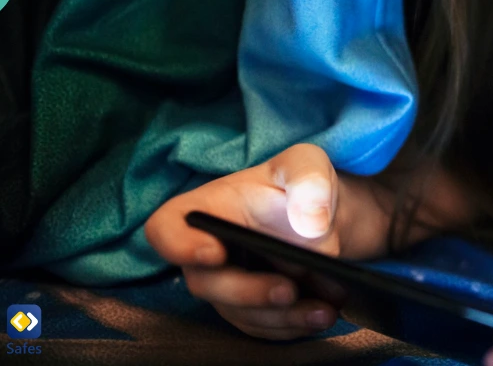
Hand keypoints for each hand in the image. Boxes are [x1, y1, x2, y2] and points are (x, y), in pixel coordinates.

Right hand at [145, 143, 362, 339]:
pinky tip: (322, 315)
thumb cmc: (303, 185)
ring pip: (238, 313)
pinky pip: (262, 326)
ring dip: (280, 316)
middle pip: (205, 283)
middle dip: (247, 292)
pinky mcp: (250, 308)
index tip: (214, 253)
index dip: (178, 245)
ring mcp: (227, 283)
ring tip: (323, 310)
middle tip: (289, 290)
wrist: (326, 217)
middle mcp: (207, 251)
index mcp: (208, 209)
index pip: (166, 228)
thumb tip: (311, 223)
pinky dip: (293, 325)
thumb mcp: (308, 165)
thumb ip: (308, 181)